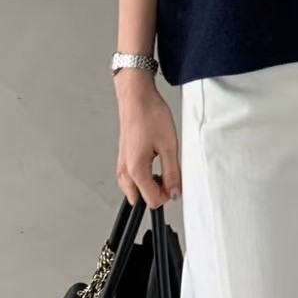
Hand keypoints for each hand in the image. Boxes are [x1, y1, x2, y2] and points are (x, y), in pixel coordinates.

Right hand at [115, 71, 180, 208]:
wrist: (137, 97)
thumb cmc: (150, 115)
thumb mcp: (169, 145)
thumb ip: (172, 173)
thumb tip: (175, 192)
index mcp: (136, 170)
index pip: (152, 201)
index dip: (168, 196)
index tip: (176, 183)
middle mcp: (125, 170)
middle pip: (140, 199)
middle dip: (156, 193)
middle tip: (169, 176)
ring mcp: (122, 164)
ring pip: (133, 190)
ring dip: (148, 186)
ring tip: (161, 168)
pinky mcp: (122, 158)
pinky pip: (130, 178)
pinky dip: (142, 178)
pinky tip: (152, 164)